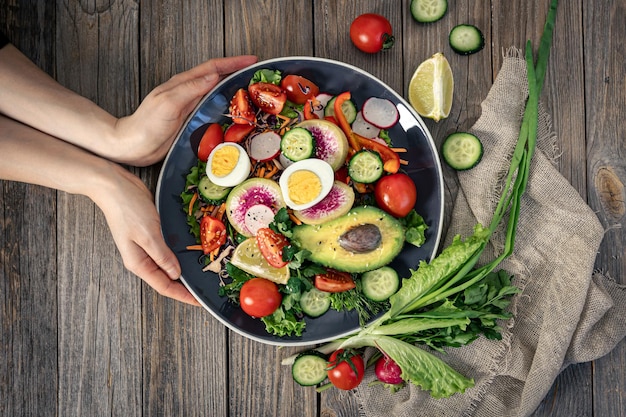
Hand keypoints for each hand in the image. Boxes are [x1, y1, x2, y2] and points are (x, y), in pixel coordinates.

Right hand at [94, 162, 199, 305]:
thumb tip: (175, 274)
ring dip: (182, 271)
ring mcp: (145, 246)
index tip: (199, 302)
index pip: (164, 286)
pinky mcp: (150, 235)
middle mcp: (141, 258)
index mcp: (138, 263)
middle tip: (204, 290)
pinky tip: (189, 255)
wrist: (113, 186)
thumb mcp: (148, 234)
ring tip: (200, 276)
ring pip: (167, 266)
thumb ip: (162, 256)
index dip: (182, 295)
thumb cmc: (127, 208)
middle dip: (184, 287)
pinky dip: (178, 256)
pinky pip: (166, 252)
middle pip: (166, 279)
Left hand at [112, 55, 257, 165]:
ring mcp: (189, 107)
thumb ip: (191, 89)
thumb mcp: (169, 103)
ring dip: (233, 89)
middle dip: (236, 72)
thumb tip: (214, 76)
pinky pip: (212, 109)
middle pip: (217, 77)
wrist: (133, 145)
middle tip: (256, 75)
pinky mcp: (190, 121)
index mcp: (183, 84)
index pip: (213, 67)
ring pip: (216, 93)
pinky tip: (234, 113)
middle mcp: (188, 93)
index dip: (233, 62)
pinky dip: (226, 107)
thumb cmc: (147, 123)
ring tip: (251, 92)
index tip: (252, 61)